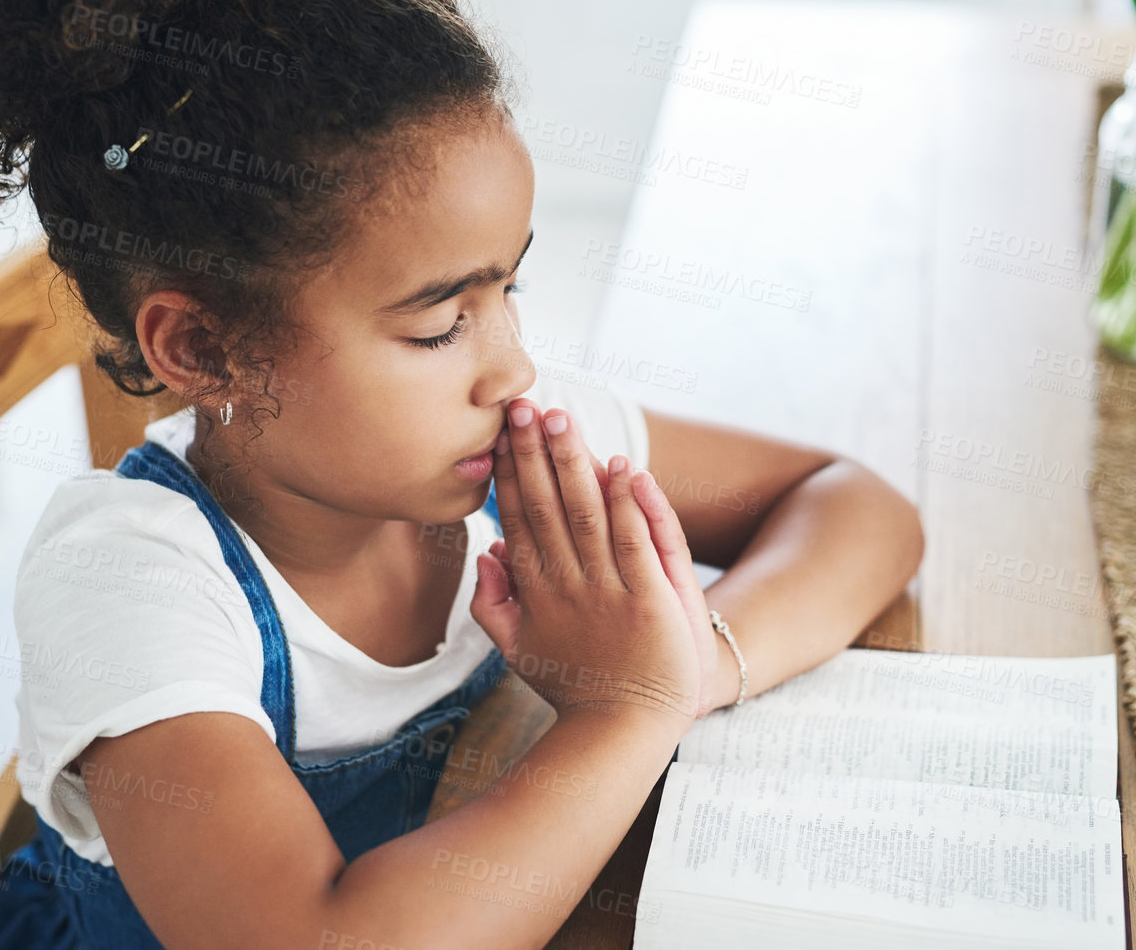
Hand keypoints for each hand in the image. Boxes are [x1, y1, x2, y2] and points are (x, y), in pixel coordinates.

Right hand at [468, 399, 699, 728]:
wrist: (625, 729)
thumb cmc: (575, 687)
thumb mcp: (517, 650)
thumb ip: (494, 604)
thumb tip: (486, 553)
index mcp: (534, 592)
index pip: (518, 518)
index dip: (510, 471)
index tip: (501, 430)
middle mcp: (566, 586)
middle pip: (547, 507)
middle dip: (534, 454)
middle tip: (523, 406)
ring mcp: (607, 592)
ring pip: (586, 516)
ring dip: (575, 465)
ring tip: (563, 421)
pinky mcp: (648, 600)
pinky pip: (635, 544)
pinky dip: (628, 506)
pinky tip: (621, 469)